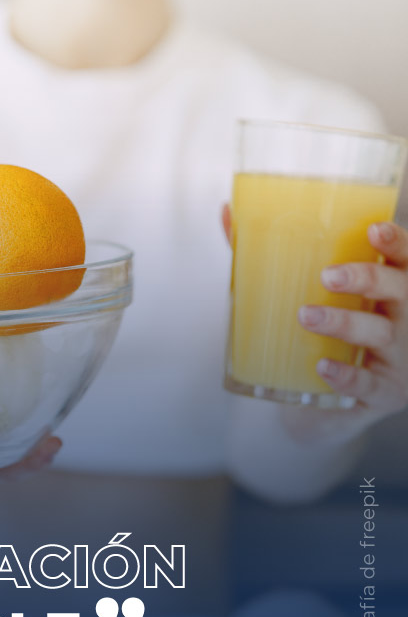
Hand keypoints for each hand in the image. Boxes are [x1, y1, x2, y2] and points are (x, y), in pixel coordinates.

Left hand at [222, 205, 407, 430]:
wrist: (325, 403)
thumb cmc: (321, 333)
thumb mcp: (307, 293)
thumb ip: (266, 254)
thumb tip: (227, 213)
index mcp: (393, 288)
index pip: (406, 259)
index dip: (398, 243)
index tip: (373, 230)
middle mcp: (406, 319)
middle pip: (402, 291)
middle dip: (368, 278)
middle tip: (328, 276)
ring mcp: (400, 358)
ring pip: (381, 335)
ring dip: (344, 323)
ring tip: (306, 316)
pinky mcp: (384, 392)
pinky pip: (368, 383)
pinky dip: (346, 374)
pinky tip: (323, 366)